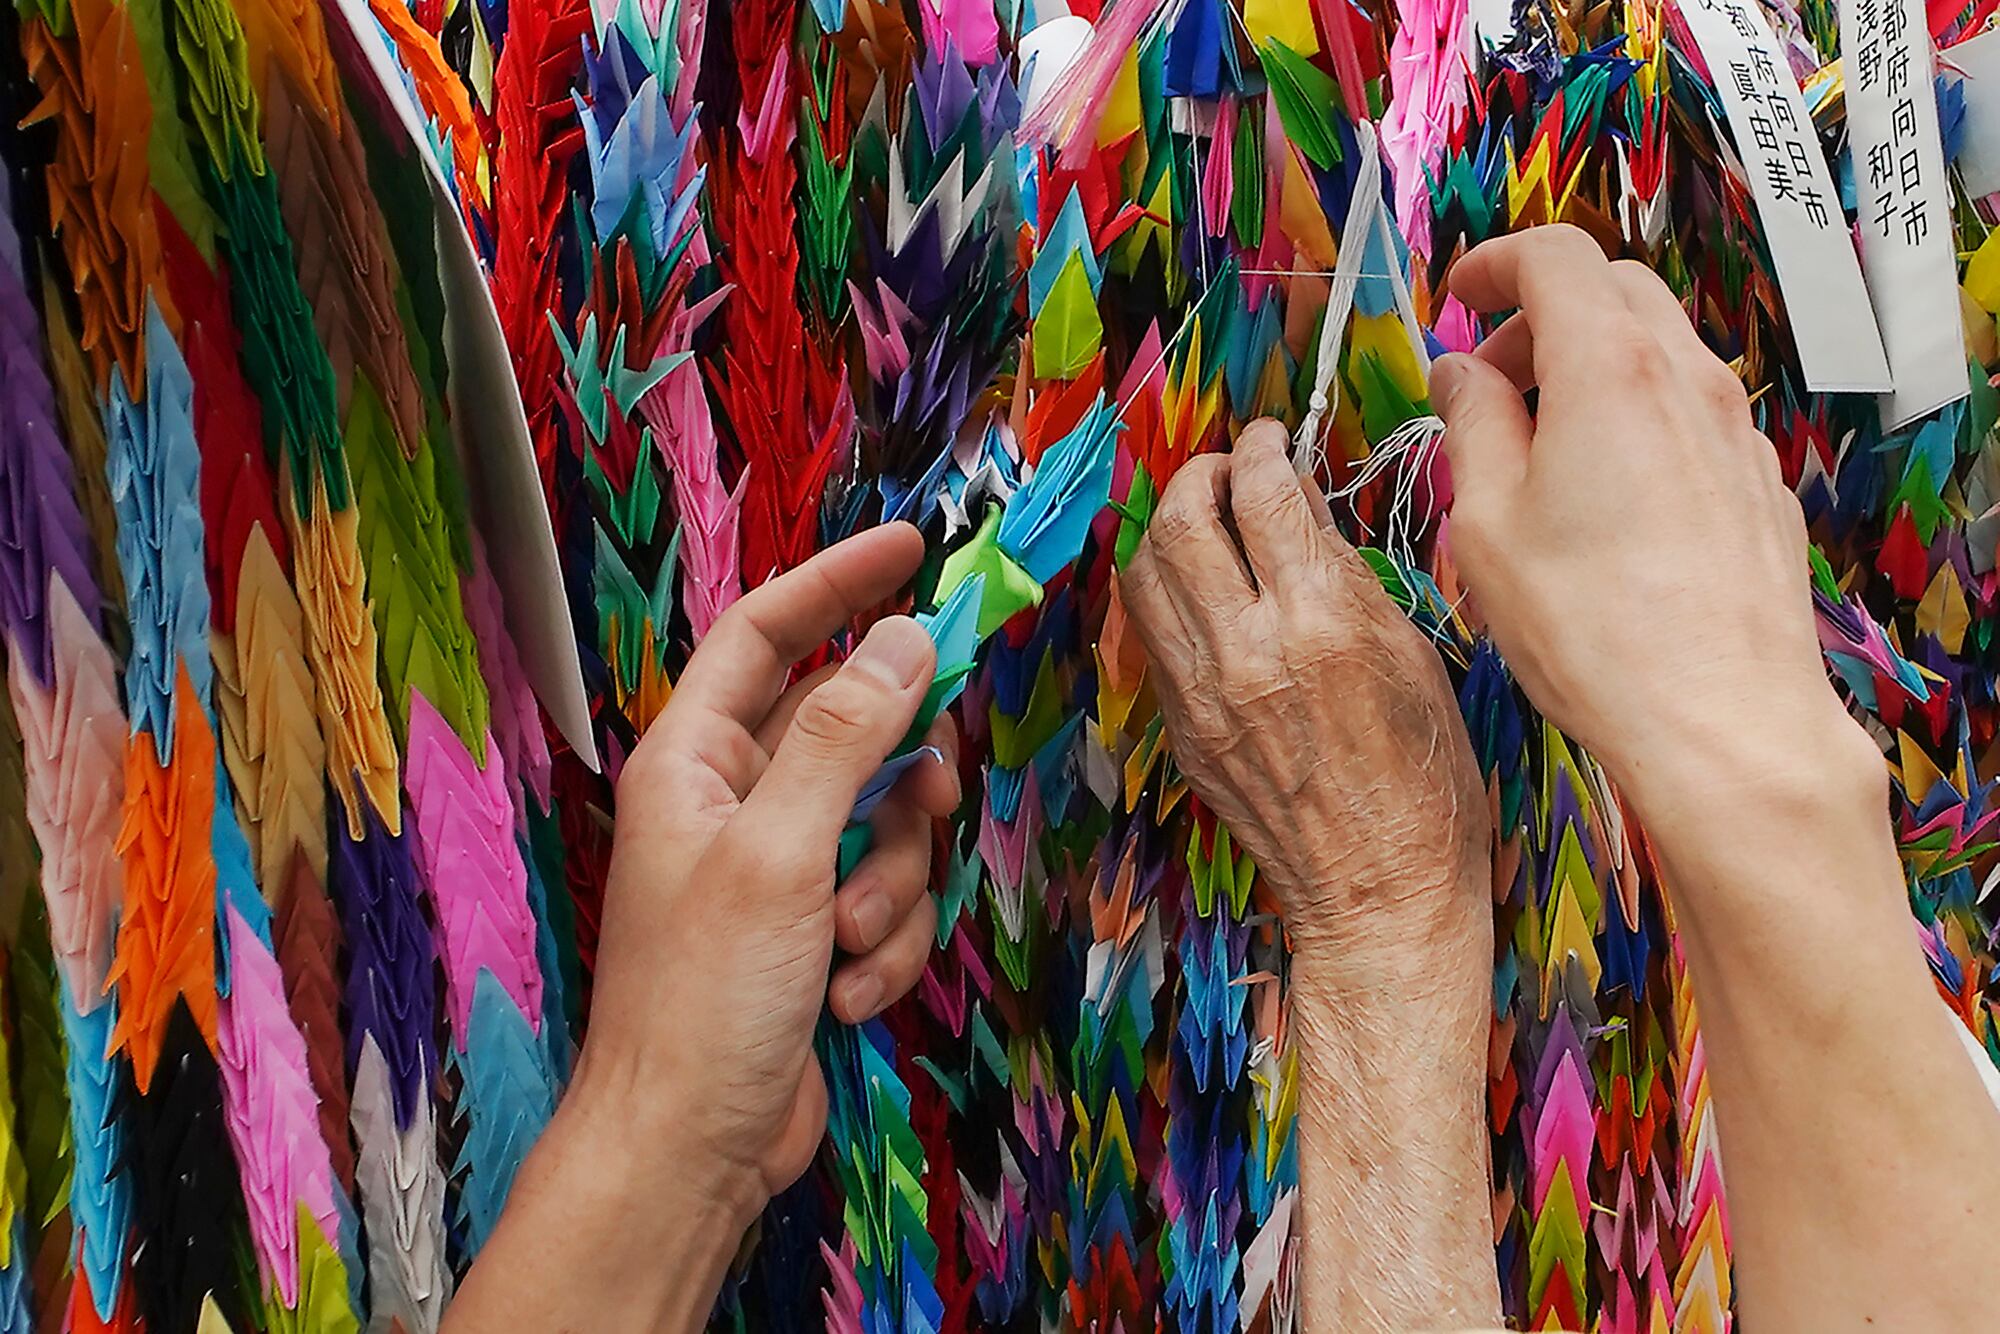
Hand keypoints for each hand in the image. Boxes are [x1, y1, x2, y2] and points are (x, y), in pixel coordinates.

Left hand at [571, 524, 956, 1219]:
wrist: (690, 1151)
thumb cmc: (705, 998)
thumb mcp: (780, 852)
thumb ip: (847, 738)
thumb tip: (909, 639)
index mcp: (695, 758)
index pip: (768, 632)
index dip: (838, 583)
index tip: (914, 547)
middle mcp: (735, 800)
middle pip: (854, 732)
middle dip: (901, 782)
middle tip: (930, 806)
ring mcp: (780, 870)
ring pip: (887, 823)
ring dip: (891, 888)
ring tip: (848, 946)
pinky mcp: (816, 933)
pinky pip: (888, 898)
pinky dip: (886, 946)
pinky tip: (846, 997)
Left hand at [1123, 421, 1501, 1329]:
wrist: (1379, 894)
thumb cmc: (1430, 782)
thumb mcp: (1415, 658)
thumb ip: (1348, 579)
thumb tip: (1302, 513)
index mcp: (1323, 625)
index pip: (1263, 495)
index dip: (1260, 448)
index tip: (1268, 438)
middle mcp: (1249, 651)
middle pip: (1181, 520)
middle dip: (1196, 473)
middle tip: (1221, 468)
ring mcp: (1203, 694)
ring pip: (1145, 573)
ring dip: (1163, 526)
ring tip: (1196, 515)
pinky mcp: (1181, 729)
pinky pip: (1151, 635)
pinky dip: (1163, 591)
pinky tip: (1195, 587)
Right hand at [1432, 225, 1870, 808]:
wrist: (1721, 719)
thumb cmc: (1590, 627)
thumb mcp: (1488, 523)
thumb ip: (1472, 425)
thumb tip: (1460, 373)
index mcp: (1609, 368)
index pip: (1555, 257)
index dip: (1494, 264)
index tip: (1456, 301)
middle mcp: (1686, 379)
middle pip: (1615, 290)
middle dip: (1541, 313)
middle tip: (1488, 379)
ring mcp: (1734, 430)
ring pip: (1659, 350)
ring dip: (1590, 365)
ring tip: (1539, 445)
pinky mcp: (1758, 483)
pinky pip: (1690, 412)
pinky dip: (1636, 414)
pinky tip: (1602, 494)